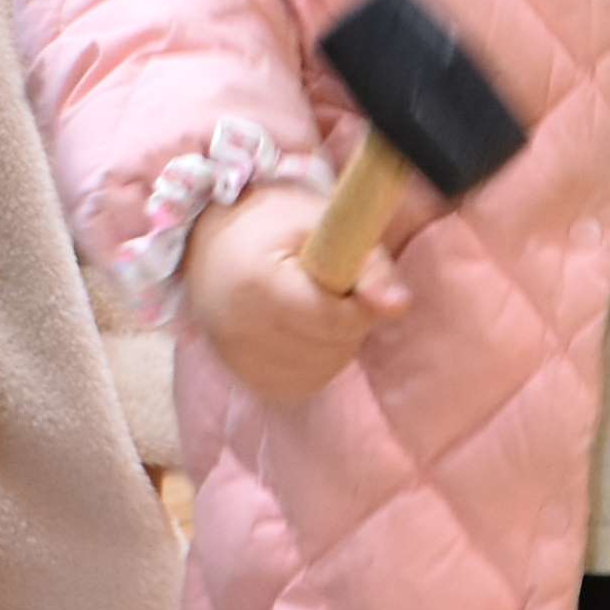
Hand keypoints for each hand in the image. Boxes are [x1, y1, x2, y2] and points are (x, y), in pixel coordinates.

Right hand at [186, 180, 405, 404]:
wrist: (210, 246)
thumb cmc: (274, 227)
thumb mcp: (324, 225)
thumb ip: (370, 265)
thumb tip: (399, 307)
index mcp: (258, 285)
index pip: (334, 321)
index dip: (357, 305)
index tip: (350, 282)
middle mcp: (240, 330)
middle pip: (330, 349)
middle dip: (346, 323)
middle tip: (326, 291)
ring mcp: (237, 359)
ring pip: (321, 371)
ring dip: (334, 344)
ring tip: (312, 309)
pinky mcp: (242, 378)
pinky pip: (301, 384)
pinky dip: (314, 363)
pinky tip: (301, 333)